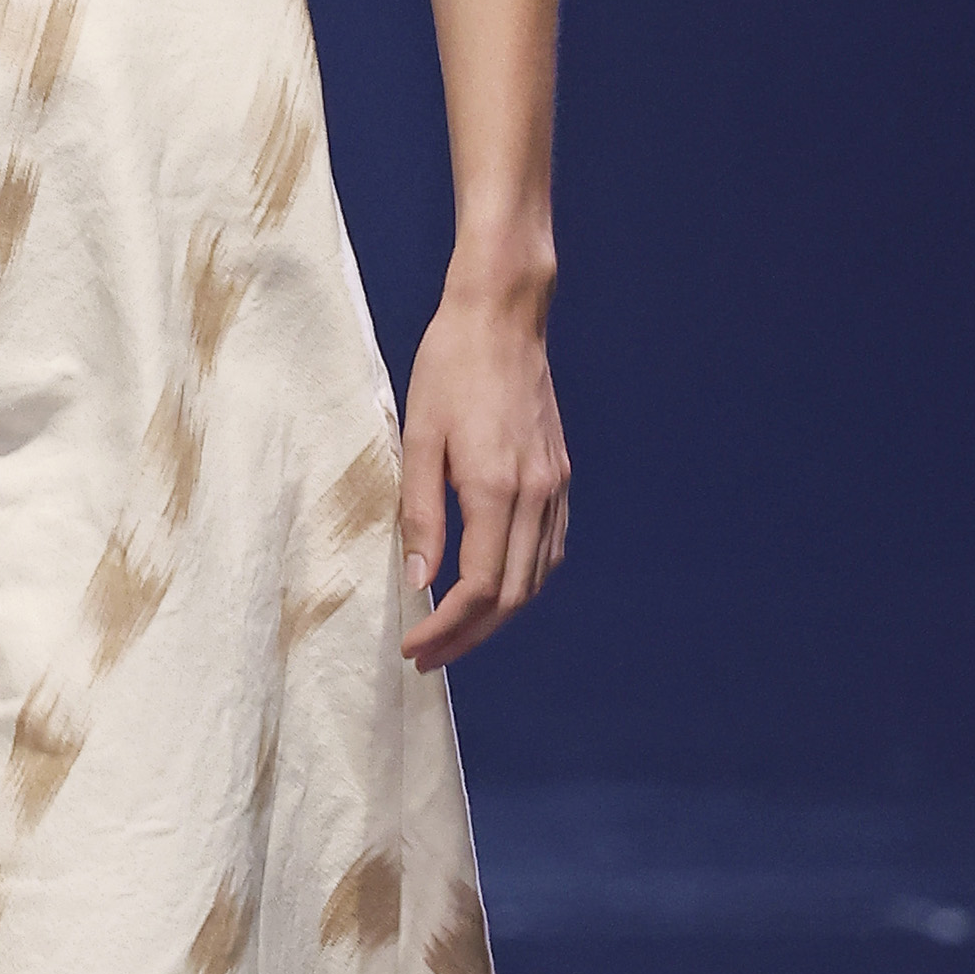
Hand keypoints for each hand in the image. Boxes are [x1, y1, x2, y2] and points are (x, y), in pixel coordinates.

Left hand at [397, 286, 568, 668]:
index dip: (445, 626)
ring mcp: (555, 485)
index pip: (477, 587)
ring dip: (498, 616)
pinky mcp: (560, 475)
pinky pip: (549, 548)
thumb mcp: (418, 438)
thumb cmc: (450, 367)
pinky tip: (495, 589)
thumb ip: (420, 513)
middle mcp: (535, 494)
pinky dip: (523, 582)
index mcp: (496, 487)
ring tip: (456, 632)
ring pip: (536, 578)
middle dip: (469, 636)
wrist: (503, 317)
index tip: (414, 646)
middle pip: (511, 596)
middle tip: (428, 656)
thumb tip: (418, 578)